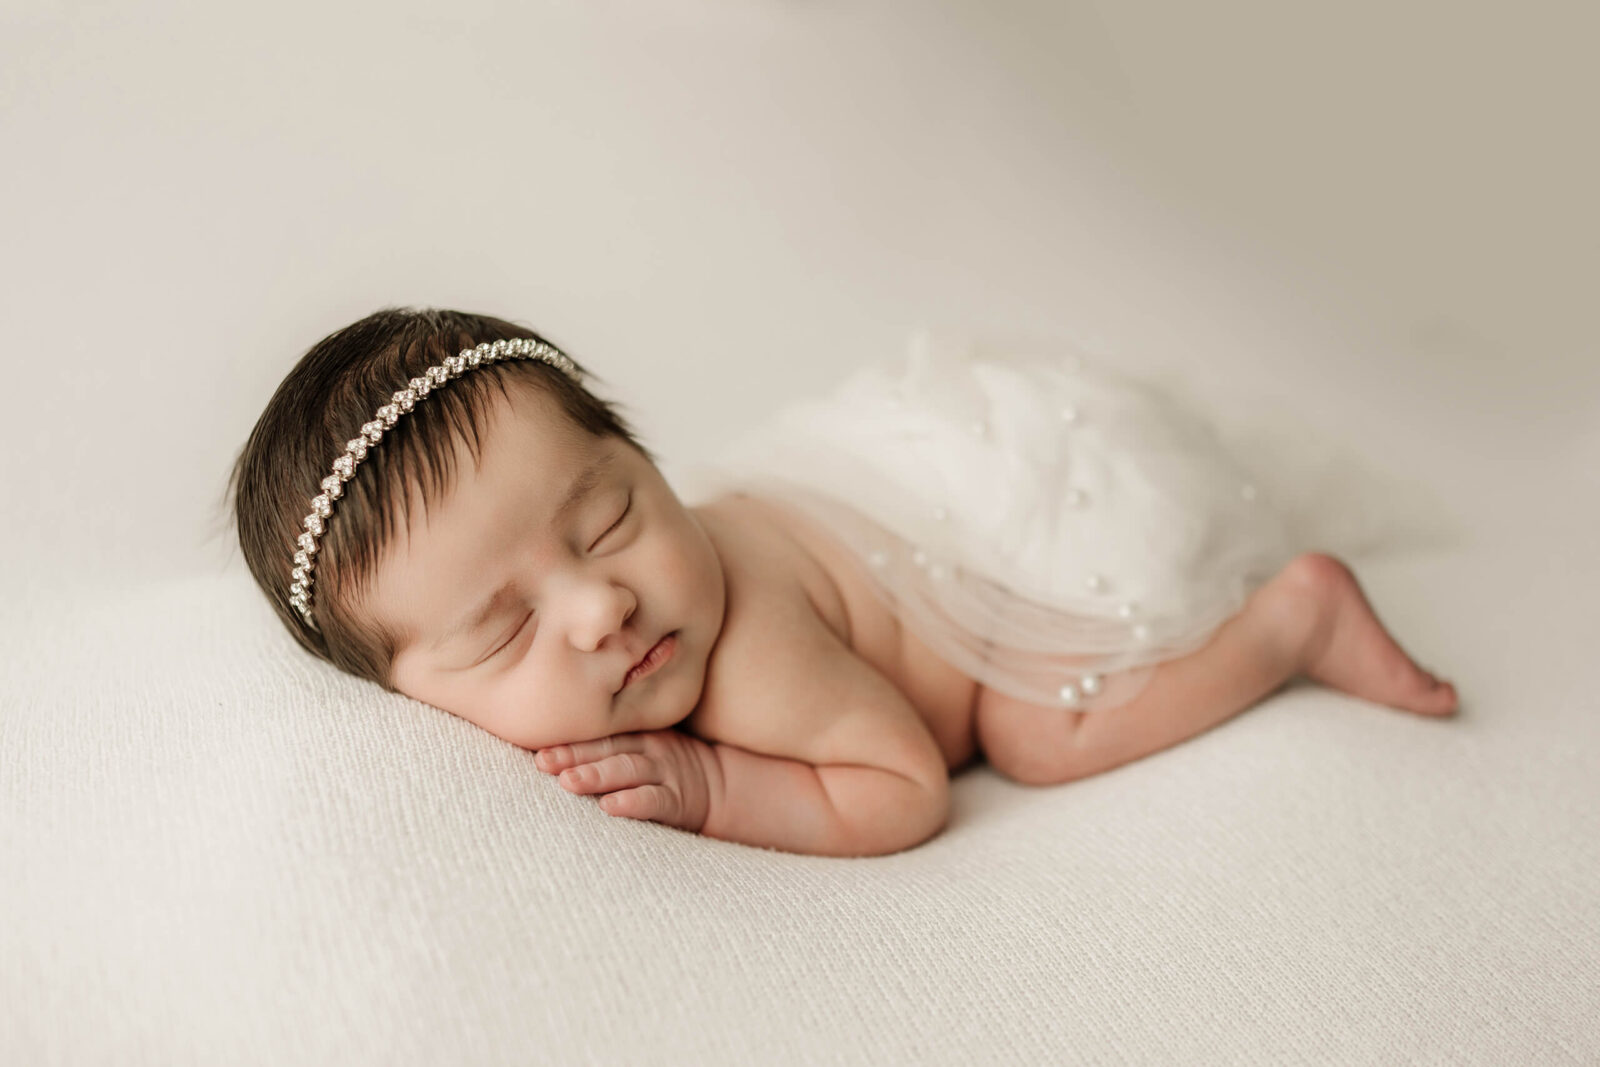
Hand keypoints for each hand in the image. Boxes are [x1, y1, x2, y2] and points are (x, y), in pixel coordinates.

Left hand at [534, 730, 715, 832]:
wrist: (720, 786)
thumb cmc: (666, 769)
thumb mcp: (642, 747)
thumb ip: (608, 747)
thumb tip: (550, 755)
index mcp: (636, 735)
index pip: (599, 736)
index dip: (568, 743)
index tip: (538, 750)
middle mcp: (648, 749)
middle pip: (607, 749)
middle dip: (573, 756)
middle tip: (543, 762)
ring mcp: (664, 772)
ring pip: (627, 770)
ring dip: (597, 775)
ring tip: (569, 782)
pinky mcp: (677, 800)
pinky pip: (653, 799)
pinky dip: (632, 802)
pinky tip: (610, 806)